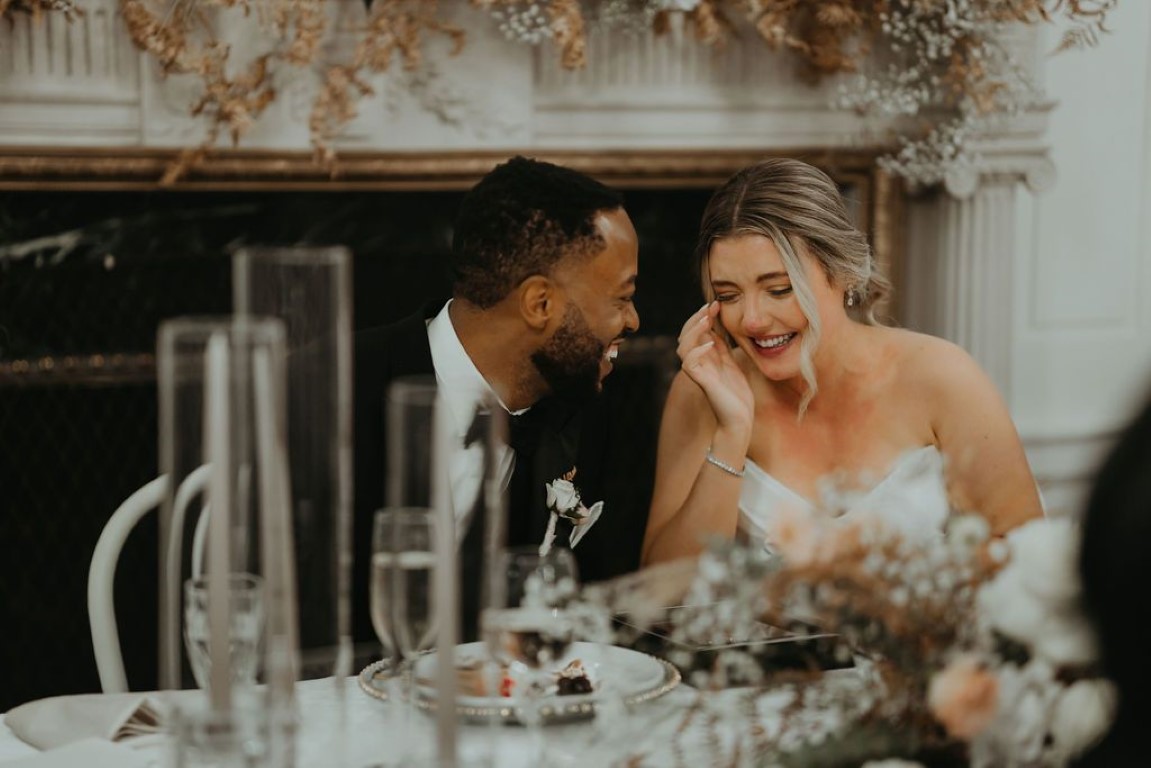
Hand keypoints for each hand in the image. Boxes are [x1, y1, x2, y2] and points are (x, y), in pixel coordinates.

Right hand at [676, 302, 754, 434]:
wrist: (740, 419)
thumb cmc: (737, 395)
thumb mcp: (731, 364)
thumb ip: (722, 348)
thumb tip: (716, 328)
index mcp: (705, 358)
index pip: (695, 332)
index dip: (702, 316)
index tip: (716, 303)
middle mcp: (698, 363)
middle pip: (685, 335)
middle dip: (696, 318)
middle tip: (710, 306)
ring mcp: (698, 372)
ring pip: (683, 346)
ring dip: (693, 331)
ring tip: (707, 320)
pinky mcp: (701, 382)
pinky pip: (689, 364)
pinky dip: (697, 351)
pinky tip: (710, 344)